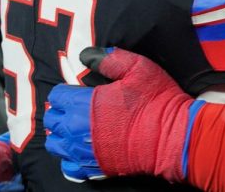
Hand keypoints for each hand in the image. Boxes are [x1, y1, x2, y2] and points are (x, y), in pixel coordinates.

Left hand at [44, 47, 199, 182]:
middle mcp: (76, 129)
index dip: (65, 91)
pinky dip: (70, 158)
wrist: (172, 137)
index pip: (56, 96)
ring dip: (62, 134)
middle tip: (77, 108)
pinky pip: (68, 167)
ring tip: (76, 129)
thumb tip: (86, 55)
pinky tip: (83, 149)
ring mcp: (83, 151)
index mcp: (83, 103)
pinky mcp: (94, 168)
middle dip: (61, 112)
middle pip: (52, 120)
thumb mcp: (137, 67)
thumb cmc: (156, 101)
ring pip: (56, 144)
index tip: (77, 91)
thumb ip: (109, 59)